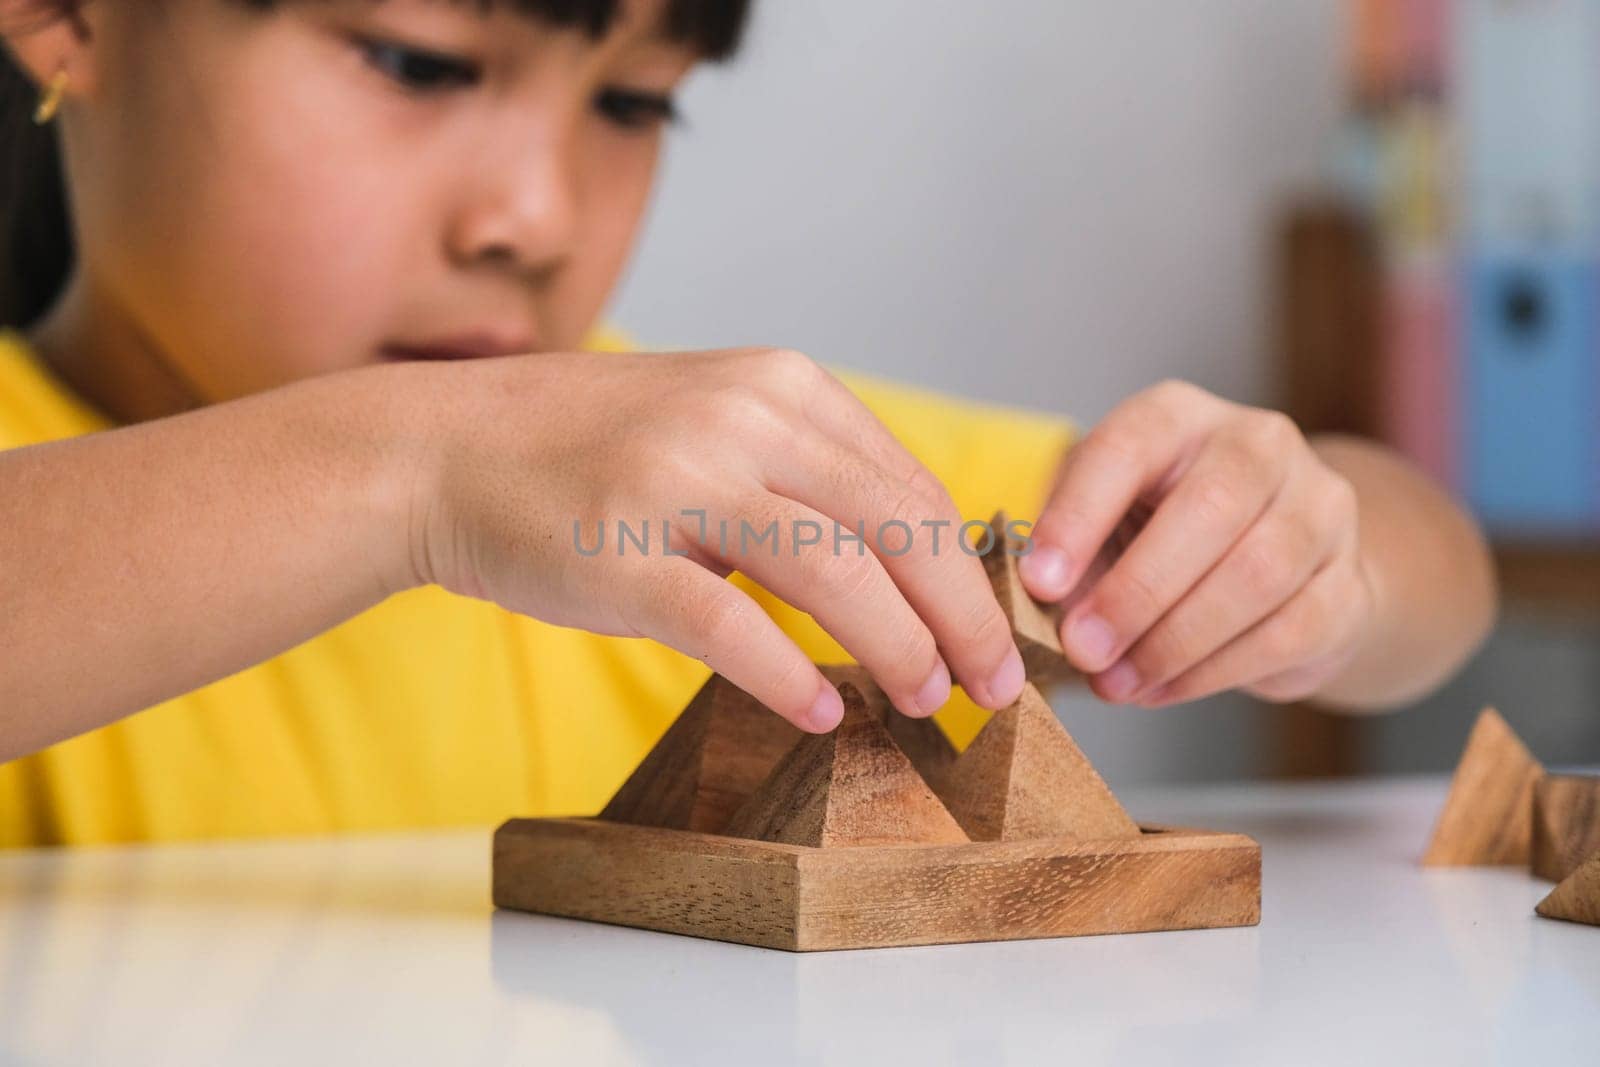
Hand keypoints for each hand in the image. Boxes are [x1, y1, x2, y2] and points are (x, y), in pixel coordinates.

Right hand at [390, 347, 1026, 731]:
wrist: (446, 450)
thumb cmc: (592, 450)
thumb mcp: (717, 424)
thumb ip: (809, 475)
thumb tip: (914, 568)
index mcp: (780, 387)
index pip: (913, 486)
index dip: (968, 569)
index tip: (994, 631)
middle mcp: (742, 419)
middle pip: (898, 528)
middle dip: (963, 619)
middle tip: (993, 688)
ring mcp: (679, 482)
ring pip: (837, 575)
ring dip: (900, 652)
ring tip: (926, 704)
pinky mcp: (622, 553)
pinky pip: (732, 628)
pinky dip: (791, 677)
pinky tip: (824, 714)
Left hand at [1018, 380, 1375, 706]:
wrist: (1280, 569)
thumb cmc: (1161, 535)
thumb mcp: (1103, 523)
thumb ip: (1070, 553)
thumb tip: (1041, 604)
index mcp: (1179, 417)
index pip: (1129, 446)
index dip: (1080, 515)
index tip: (1040, 582)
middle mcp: (1259, 445)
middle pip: (1210, 509)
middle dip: (1136, 591)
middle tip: (1082, 649)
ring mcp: (1319, 508)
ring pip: (1257, 574)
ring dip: (1173, 641)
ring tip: (1115, 682)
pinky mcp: (1346, 582)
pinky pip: (1286, 632)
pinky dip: (1212, 671)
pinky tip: (1161, 689)